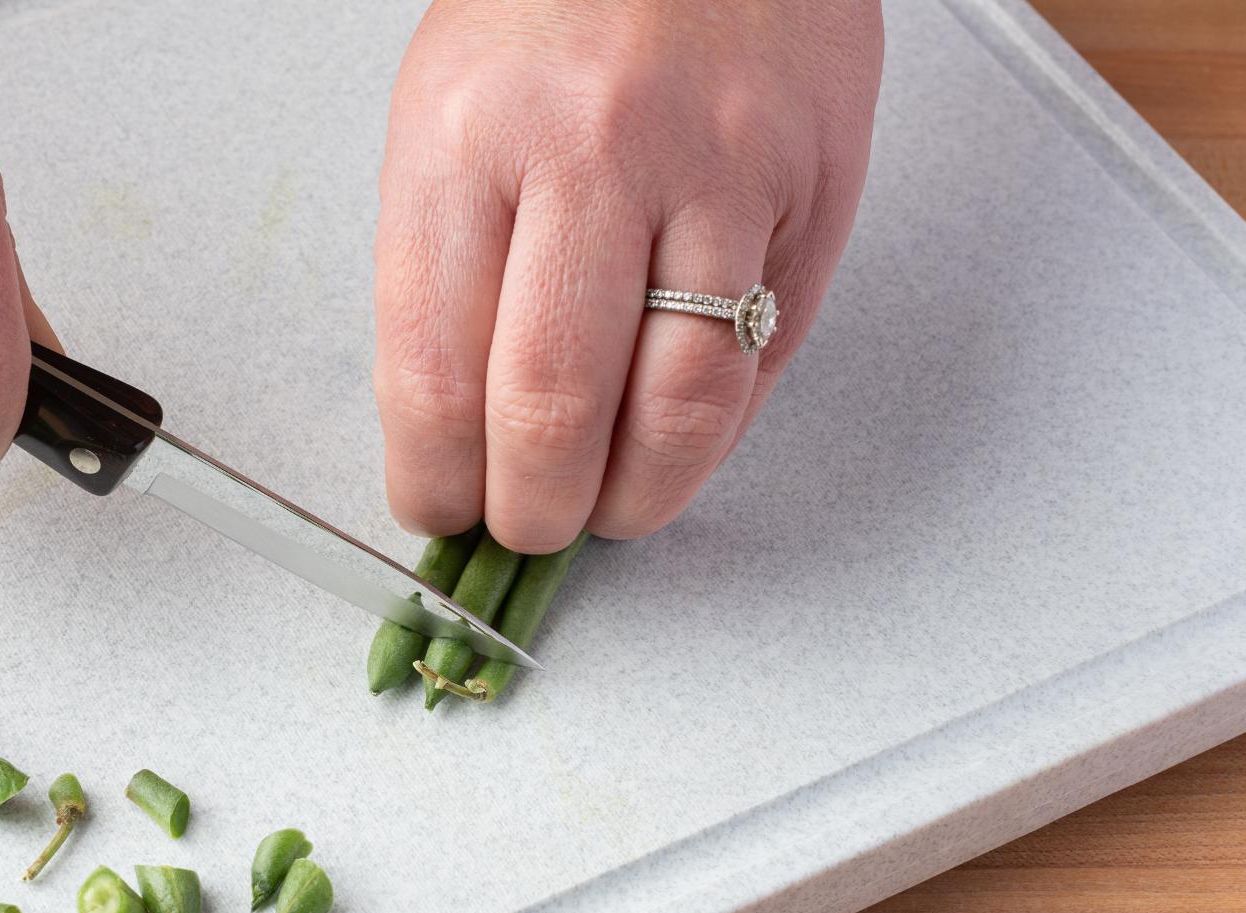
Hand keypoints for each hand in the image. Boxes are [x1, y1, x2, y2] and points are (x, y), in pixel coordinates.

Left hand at [374, 0, 881, 550]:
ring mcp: (715, 168)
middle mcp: (590, 155)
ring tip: (612, 509)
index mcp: (465, 142)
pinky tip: (679, 438)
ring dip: (639, 498)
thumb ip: (448, 272)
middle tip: (529, 527)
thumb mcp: (447, 115)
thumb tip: (458, 435)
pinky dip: (717, 431)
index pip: (435, 374)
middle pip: (554, 411)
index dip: (437, 480)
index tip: (440, 509)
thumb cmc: (558, 4)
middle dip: (535, 512)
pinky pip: (766, 355)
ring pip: (680, 406)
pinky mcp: (810, 184)